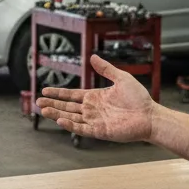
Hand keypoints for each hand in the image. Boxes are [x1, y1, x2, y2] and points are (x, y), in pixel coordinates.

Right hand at [38, 54, 154, 141]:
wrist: (149, 115)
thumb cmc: (138, 98)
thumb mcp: (121, 78)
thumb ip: (105, 69)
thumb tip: (92, 57)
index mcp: (95, 97)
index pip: (72, 95)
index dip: (59, 93)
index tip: (45, 89)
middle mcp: (92, 109)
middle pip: (67, 107)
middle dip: (53, 104)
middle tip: (38, 101)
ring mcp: (95, 121)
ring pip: (71, 118)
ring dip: (57, 114)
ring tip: (43, 110)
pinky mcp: (100, 131)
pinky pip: (82, 129)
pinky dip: (70, 125)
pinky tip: (60, 120)